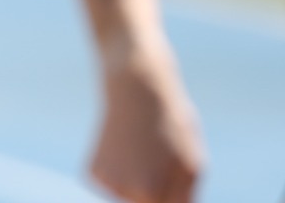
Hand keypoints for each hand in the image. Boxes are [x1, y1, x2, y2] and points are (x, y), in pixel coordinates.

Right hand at [88, 59, 204, 202]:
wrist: (134, 91)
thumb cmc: (170, 126)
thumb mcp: (192, 166)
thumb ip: (184, 198)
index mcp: (152, 194)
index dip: (172, 195)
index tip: (167, 169)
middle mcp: (124, 193)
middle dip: (159, 191)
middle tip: (161, 159)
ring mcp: (106, 183)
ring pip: (131, 198)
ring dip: (140, 182)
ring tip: (144, 152)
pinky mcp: (92, 174)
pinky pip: (114, 185)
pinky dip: (121, 172)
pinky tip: (125, 149)